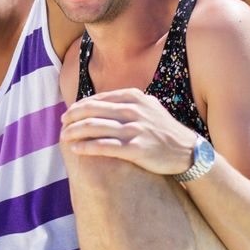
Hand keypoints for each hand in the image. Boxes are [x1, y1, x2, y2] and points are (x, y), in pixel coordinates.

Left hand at [60, 88, 197, 175]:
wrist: (187, 152)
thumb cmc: (162, 130)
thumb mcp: (148, 107)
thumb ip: (126, 101)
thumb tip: (99, 100)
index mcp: (134, 97)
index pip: (97, 99)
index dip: (79, 106)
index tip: (68, 114)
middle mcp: (134, 110)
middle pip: (92, 111)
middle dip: (72, 117)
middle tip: (62, 124)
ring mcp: (135, 129)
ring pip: (95, 127)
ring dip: (75, 131)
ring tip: (64, 136)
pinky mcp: (136, 149)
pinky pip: (104, 146)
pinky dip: (86, 147)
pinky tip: (75, 149)